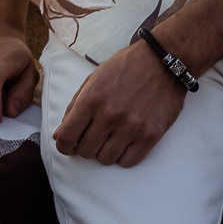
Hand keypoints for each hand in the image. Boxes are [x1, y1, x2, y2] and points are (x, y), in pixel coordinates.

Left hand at [50, 41, 185, 166]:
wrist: (164, 61)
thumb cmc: (126, 67)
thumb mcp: (94, 78)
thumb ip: (74, 106)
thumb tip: (59, 135)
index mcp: (91, 98)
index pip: (66, 137)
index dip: (63, 146)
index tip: (68, 146)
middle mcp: (109, 115)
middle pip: (85, 151)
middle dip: (85, 146)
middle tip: (94, 136)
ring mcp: (131, 127)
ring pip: (105, 159)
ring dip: (105, 151)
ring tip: (112, 137)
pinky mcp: (150, 135)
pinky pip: (128, 162)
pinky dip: (124, 156)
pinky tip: (126, 142)